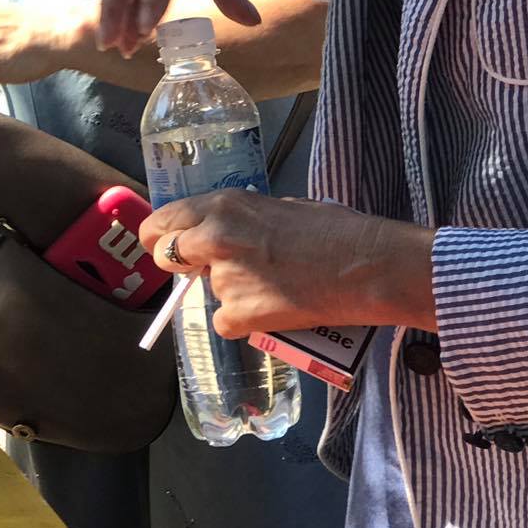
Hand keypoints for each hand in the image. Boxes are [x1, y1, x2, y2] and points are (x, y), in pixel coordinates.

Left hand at [140, 191, 436, 336]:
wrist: (365, 266)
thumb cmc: (334, 229)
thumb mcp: (279, 207)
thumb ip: (242, 220)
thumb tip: (223, 236)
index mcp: (223, 205)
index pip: (163, 221)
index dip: (162, 236)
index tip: (169, 246)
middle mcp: (213, 238)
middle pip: (166, 255)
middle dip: (182, 265)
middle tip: (207, 271)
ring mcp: (223, 279)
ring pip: (204, 291)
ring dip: (227, 293)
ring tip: (268, 288)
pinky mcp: (238, 315)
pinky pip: (225, 322)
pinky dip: (243, 322)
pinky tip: (273, 311)